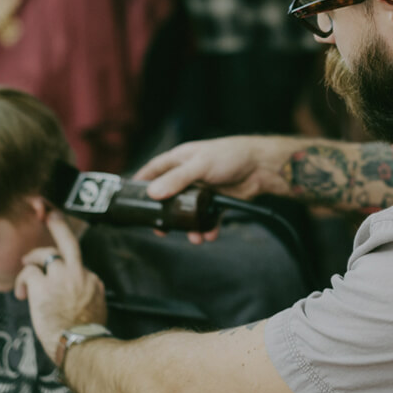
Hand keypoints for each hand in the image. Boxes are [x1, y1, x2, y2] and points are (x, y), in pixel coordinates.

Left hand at [15, 211, 106, 361]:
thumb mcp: (96, 308)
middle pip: (69, 242)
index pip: (77, 263)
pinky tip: (22, 293)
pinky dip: (22, 281)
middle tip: (51, 214)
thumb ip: (88, 293)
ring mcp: (61, 277)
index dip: (66, 265)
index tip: (60, 267)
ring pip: (45, 254)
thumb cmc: (85, 334)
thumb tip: (85, 290)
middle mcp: (79, 273)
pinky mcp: (43, 286)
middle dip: (58, 225)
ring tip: (26, 269)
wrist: (81, 344)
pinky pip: (29, 272)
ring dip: (32, 261)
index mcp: (92, 280)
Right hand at [133, 136, 294, 242]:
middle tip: (160, 229)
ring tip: (193, 238)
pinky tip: (209, 235)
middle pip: (169, 196)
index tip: (131, 198)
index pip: (154, 170)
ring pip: (188, 211)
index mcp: (180, 159)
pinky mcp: (216, 200)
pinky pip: (207, 217)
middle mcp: (189, 174)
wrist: (261, 166)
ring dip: (189, 226)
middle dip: (165, 214)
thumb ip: (177, 179)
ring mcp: (202, 189)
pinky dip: (208, 227)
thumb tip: (153, 194)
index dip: (142, 182)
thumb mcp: (200, 165)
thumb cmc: (230, 155)